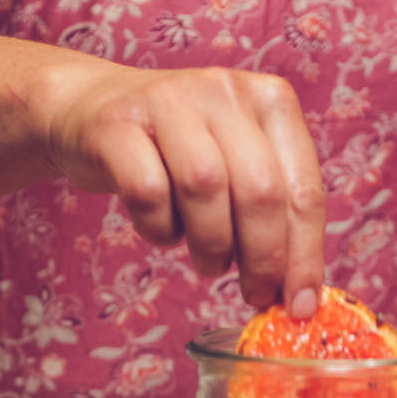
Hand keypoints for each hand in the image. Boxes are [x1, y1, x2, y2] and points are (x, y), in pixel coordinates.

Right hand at [37, 63, 324, 314]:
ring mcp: (168, 101)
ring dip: (212, 244)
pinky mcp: (118, 125)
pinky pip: (148, 192)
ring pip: (205, 188)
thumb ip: (271, 212)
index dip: (305, 256)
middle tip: (254, 294)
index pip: (302, 188)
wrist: (91, 108)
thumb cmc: (176, 152)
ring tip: (209, 262)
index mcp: (271, 100)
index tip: (299, 307)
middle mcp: (224, 91)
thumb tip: (296, 291)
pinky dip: (159, 228)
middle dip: (263, 258)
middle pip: (260, 190)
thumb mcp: (235, 164)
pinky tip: (161, 228)